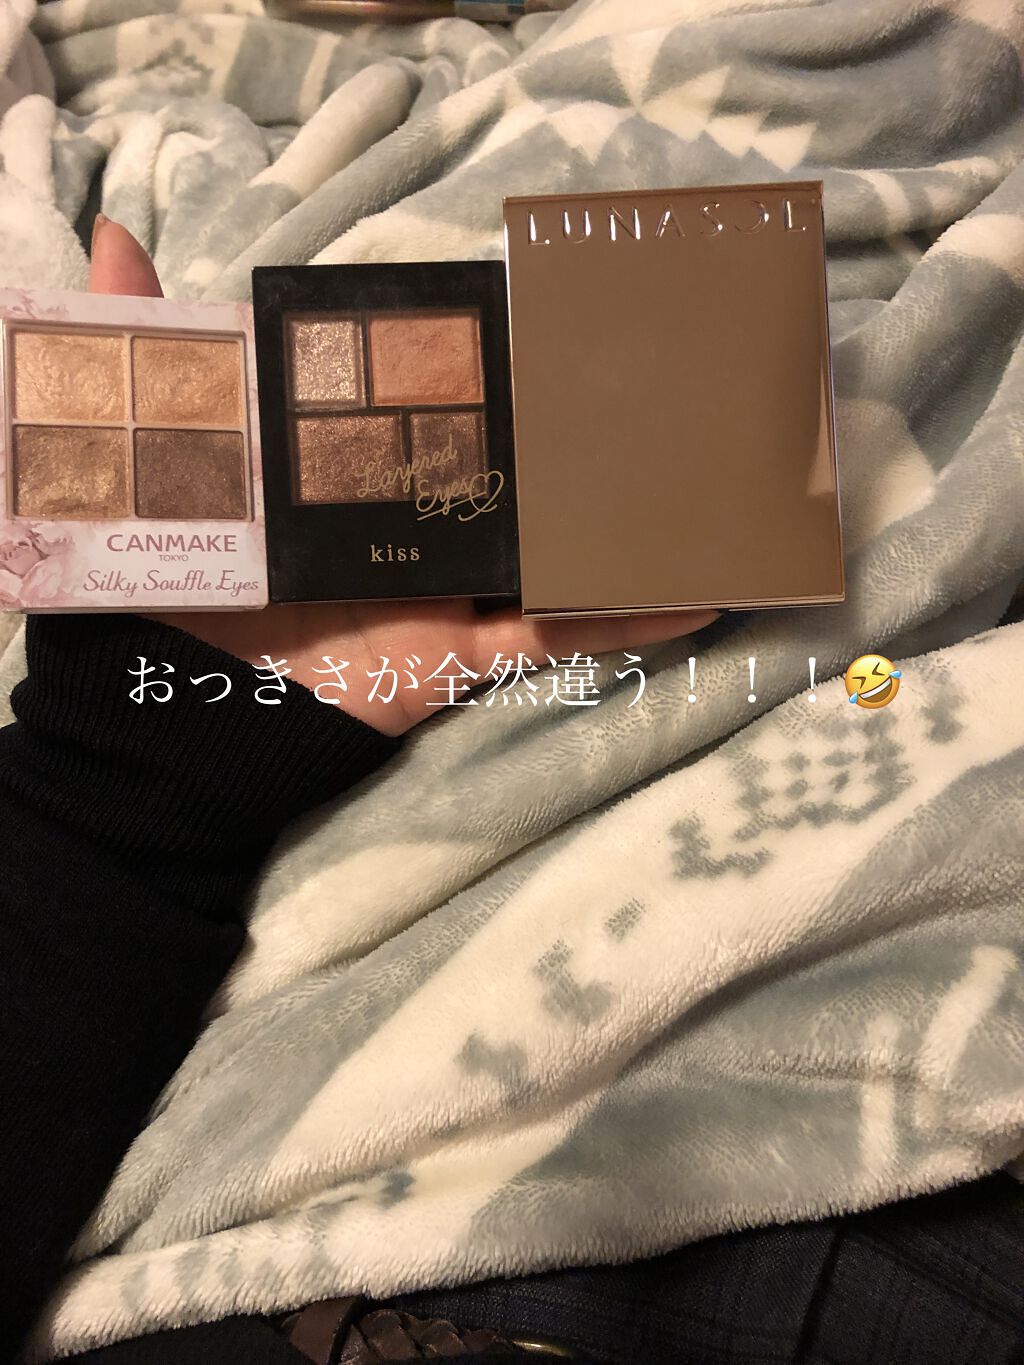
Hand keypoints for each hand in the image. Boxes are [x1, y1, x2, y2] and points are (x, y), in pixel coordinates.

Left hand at [90, 216, 716, 733]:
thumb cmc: (175, 582)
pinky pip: (562, 632)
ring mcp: (447, 587)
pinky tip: (703, 592)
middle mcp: (411, 524)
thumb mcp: (168, 447)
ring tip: (702, 470)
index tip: (549, 310)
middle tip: (653, 375)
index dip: (491, 363)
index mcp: (356, 472)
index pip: (435, 405)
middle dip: (575, 431)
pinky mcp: (466, 648)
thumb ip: (149, 344)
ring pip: (556, 545)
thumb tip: (108, 226)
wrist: (179, 711)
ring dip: (627, 516)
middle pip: (511, 468)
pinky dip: (631, 618)